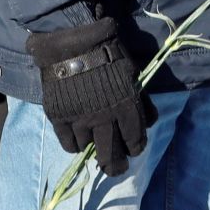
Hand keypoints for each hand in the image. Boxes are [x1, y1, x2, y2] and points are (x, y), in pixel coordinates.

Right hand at [27, 18, 153, 176]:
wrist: (72, 41)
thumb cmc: (108, 53)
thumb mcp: (133, 73)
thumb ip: (142, 101)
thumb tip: (149, 122)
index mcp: (125, 107)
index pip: (135, 141)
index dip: (135, 148)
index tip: (133, 149)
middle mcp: (104, 118)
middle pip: (112, 155)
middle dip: (116, 166)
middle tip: (116, 168)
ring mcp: (80, 120)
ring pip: (89, 149)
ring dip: (94, 148)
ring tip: (95, 145)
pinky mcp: (59, 118)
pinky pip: (68, 144)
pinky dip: (75, 145)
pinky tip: (78, 140)